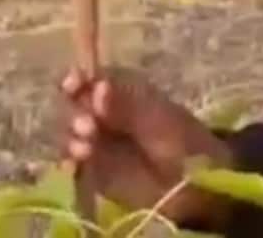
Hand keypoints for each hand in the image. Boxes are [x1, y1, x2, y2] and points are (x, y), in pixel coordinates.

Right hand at [60, 67, 235, 226]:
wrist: (193, 184)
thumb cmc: (181, 141)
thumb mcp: (157, 117)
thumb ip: (125, 104)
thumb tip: (97, 88)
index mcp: (122, 92)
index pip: (91, 78)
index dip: (78, 79)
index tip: (72, 84)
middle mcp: (104, 113)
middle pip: (74, 104)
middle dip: (75, 111)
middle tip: (88, 125)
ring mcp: (96, 141)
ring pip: (69, 131)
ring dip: (71, 135)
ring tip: (86, 146)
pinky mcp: (93, 169)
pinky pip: (72, 161)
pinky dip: (70, 159)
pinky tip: (76, 162)